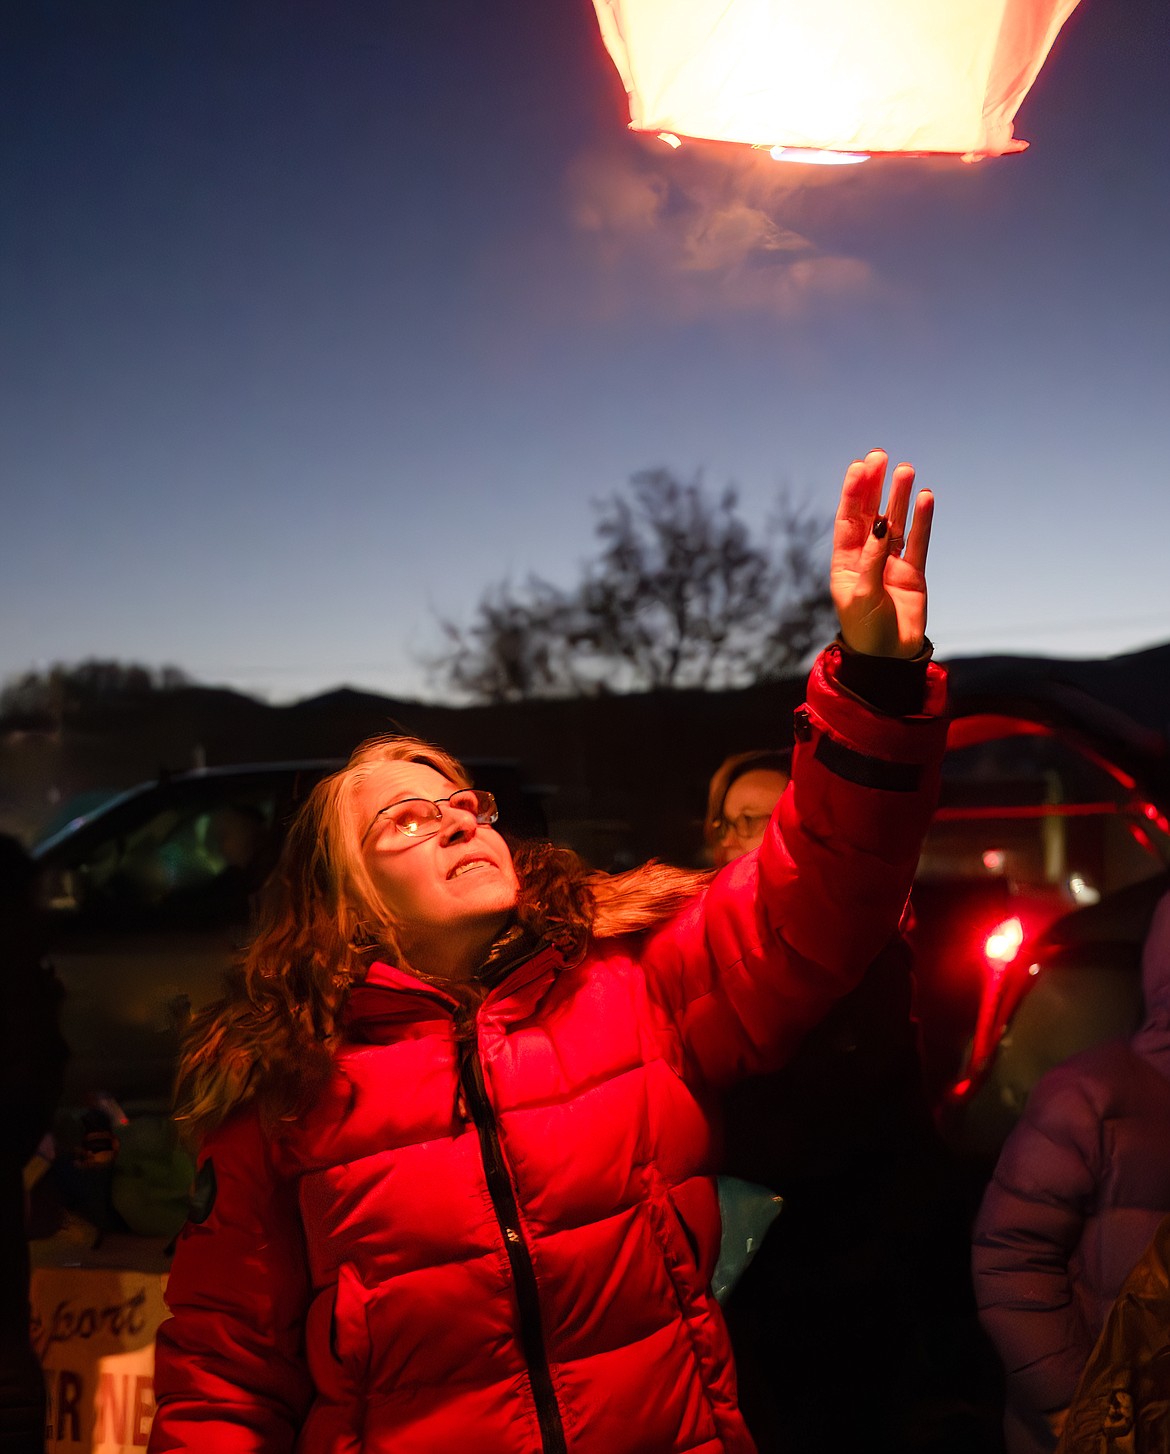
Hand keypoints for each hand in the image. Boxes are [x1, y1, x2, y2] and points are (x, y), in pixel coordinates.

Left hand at [830, 448, 932, 657]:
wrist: (890, 657)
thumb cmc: (866, 630)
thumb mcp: (861, 595)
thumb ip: (870, 560)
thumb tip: (878, 526)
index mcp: (844, 563)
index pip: (848, 520)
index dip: (853, 493)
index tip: (860, 467)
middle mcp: (866, 558)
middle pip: (870, 513)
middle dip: (874, 486)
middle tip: (880, 456)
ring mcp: (891, 563)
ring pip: (895, 522)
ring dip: (899, 497)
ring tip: (905, 469)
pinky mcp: (914, 572)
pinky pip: (918, 541)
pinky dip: (922, 520)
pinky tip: (925, 497)